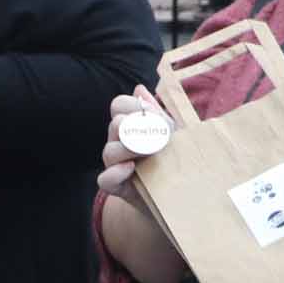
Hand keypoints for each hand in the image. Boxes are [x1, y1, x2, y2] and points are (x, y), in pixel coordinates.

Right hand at [96, 86, 171, 200]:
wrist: (179, 193)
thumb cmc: (175, 158)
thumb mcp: (173, 134)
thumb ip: (158, 113)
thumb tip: (140, 89)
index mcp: (130, 125)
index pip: (119, 105)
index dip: (133, 106)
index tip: (154, 116)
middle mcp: (119, 142)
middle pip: (114, 125)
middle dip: (133, 126)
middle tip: (156, 138)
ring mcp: (116, 164)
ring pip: (109, 151)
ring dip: (129, 149)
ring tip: (148, 153)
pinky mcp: (117, 186)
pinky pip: (104, 179)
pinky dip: (115, 172)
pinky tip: (131, 168)